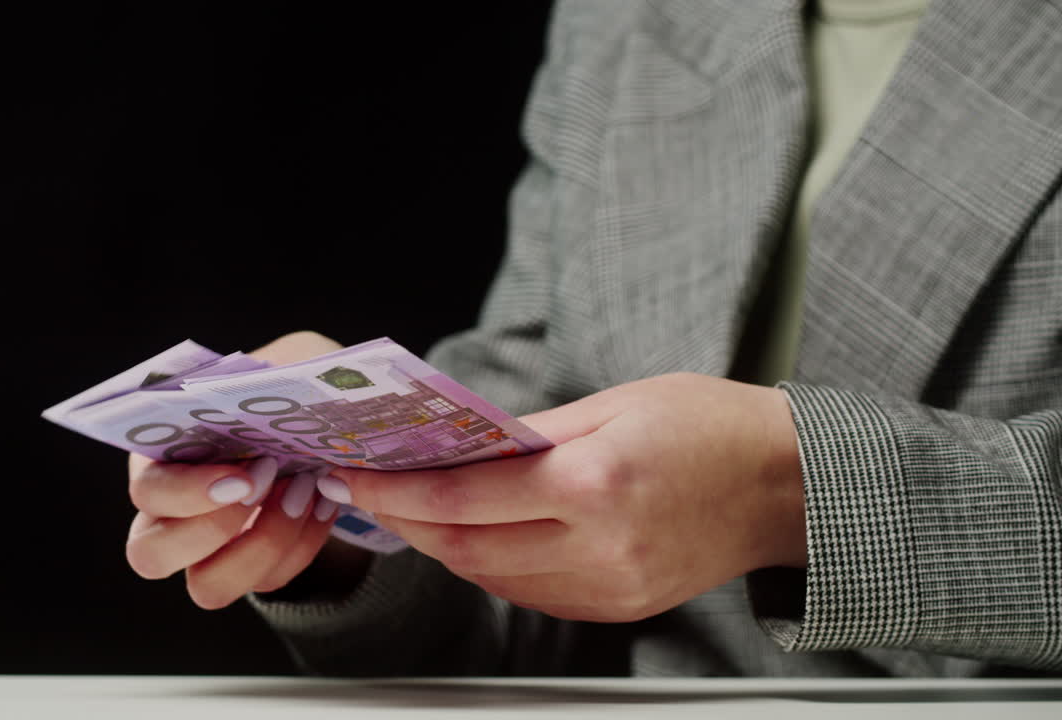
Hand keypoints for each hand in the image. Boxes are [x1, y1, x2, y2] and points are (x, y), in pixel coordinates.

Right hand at [124, 331, 359, 607]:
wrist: (324, 421)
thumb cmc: (289, 387)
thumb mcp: (284, 363)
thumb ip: (270, 371)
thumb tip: (280, 378)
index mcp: (158, 457)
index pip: (147, 491)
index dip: (186, 493)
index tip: (243, 476)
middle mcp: (168, 513)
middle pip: (150, 554)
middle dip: (213, 530)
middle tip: (268, 487)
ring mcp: (205, 549)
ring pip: (208, 588)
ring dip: (263, 548)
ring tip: (306, 496)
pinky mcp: (248, 568)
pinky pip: (267, 580)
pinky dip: (302, 547)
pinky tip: (325, 504)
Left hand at [318, 373, 805, 621]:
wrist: (785, 487)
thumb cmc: (710, 427)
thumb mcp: (616, 403)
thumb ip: (532, 432)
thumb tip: (464, 445)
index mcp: (599, 483)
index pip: (469, 498)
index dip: (402, 490)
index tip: (362, 474)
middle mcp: (602, 547)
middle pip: (469, 547)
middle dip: (409, 521)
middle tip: (372, 491)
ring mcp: (610, 587)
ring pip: (492, 577)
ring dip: (444, 545)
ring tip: (414, 510)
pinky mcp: (616, 606)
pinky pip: (529, 592)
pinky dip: (489, 565)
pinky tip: (474, 535)